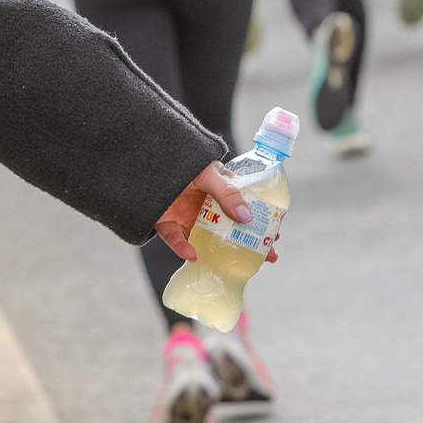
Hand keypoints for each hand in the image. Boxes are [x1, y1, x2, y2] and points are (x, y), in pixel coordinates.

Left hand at [155, 162, 271, 260]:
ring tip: (241, 265)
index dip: (262, 222)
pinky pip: (176, 240)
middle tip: (269, 256)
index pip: (246, 208)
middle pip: (232, 229)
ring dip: (223, 254)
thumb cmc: (183, 161)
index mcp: (220, 191)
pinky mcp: (168, 223)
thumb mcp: (209, 173)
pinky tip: (193, 255)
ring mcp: (188, 216)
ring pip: (208, 240)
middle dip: (251, 243)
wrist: (146, 157)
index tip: (275, 235)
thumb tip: (247, 217)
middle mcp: (207, 206)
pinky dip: (183, 248)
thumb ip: (227, 193)